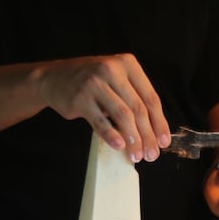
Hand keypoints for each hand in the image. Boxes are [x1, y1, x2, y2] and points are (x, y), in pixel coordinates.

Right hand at [34, 53, 171, 161]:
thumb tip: (153, 133)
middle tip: (151, 155)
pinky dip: (111, 135)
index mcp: (128, 64)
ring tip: (136, 155)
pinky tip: (120, 146)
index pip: (150, 97)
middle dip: (147, 135)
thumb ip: (133, 98)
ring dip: (132, 138)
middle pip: (138, 108)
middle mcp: (112, 70)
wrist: (54, 77)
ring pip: (122, 115)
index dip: (159, 122)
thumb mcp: (116, 80)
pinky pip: (100, 121)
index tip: (164, 142)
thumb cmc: (92, 82)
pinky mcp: (80, 98)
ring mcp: (95, 83)